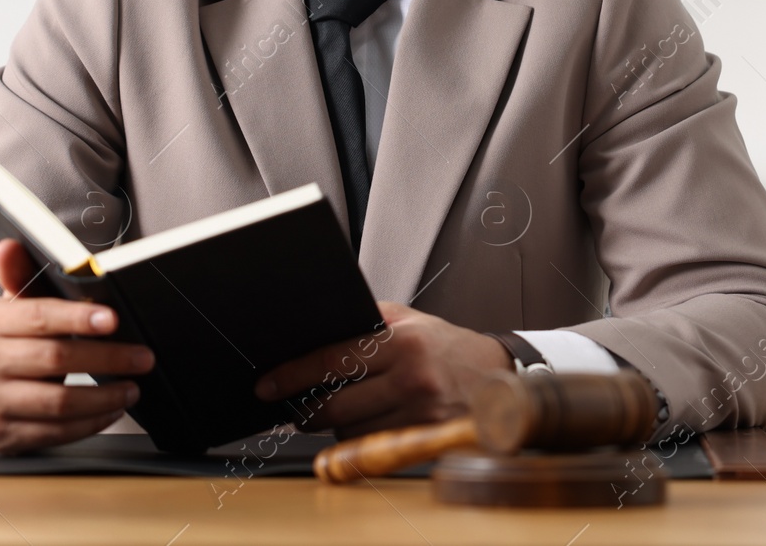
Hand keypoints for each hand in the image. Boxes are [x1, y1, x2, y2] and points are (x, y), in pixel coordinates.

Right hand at [0, 239, 154, 453]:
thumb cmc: (14, 340)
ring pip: (58, 403)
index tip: (112, 319)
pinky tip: (111, 409)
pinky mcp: (3, 435)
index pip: (38, 317)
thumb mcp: (16, 306)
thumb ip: (21, 277)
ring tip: (133, 387)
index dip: (77, 318)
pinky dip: (90, 422)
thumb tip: (11, 245)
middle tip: (143, 357)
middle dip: (107, 358)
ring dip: (104, 396)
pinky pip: (55, 433)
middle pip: (55, 360)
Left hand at [253, 301, 511, 438]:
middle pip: (336, 405)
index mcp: (402, 342)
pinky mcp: (426, 439)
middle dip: (306, 410)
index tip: (267, 385)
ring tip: (342, 409)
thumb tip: (312, 330)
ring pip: (351, 431)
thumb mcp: (407, 320)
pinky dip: (361, 437)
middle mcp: (412, 379)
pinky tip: (365, 422)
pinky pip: (374, 445)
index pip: (332, 360)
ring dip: (336, 425)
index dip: (293, 375)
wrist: (498, 375)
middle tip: (293, 407)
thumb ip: (364, 323)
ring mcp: (421, 414)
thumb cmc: (443, 345)